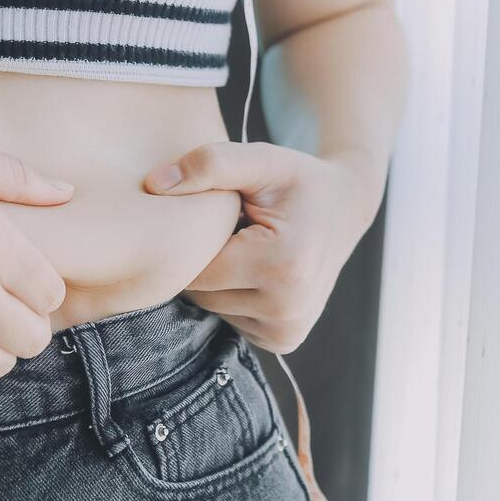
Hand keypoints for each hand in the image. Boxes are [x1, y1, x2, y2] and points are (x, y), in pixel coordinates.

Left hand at [142, 141, 384, 352]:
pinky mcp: (282, 341)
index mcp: (284, 266)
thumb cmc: (298, 181)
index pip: (196, 268)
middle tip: (235, 228)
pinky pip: (230, 318)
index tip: (218, 213)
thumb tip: (154, 185)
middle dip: (205, 259)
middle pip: (200, 293)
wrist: (345, 210)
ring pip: (211, 308)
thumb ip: (210, 165)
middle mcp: (288, 309)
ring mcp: (286, 331)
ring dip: (217, 279)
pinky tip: (256, 269)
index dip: (195, 238)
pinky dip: (233, 294)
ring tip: (247, 246)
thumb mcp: (260, 159)